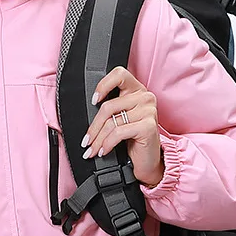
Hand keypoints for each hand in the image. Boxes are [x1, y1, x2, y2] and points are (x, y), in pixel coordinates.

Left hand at [81, 66, 164, 187]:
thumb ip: (109, 109)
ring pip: (111, 122)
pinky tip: (104, 151)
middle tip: (86, 141)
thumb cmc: (132, 139)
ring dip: (98, 140)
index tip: (94, 101)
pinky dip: (107, 144)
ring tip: (92, 150)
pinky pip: (118, 132)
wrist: (147, 160)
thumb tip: (87, 111)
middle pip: (108, 106)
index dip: (103, 85)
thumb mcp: (119, 119)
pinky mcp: (148, 126)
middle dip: (94, 128)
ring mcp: (148, 110)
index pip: (119, 74)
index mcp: (136, 90)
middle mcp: (145, 97)